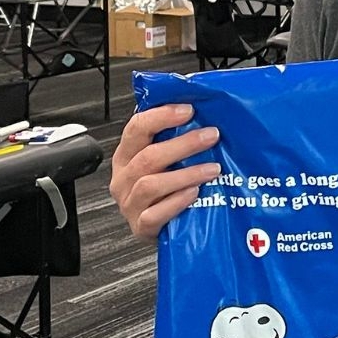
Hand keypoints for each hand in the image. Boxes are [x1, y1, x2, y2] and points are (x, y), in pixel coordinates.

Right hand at [109, 104, 221, 240]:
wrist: (164, 227)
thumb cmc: (166, 189)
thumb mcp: (166, 161)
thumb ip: (175, 139)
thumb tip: (206, 113)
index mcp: (127, 156)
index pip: (136, 129)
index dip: (161, 116)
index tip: (188, 110)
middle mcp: (124, 179)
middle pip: (147, 157)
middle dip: (183, 144)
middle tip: (211, 136)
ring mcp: (130, 204)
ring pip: (150, 185)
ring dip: (186, 174)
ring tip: (213, 169)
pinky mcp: (141, 226)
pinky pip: (155, 214)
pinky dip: (176, 202)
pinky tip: (195, 193)